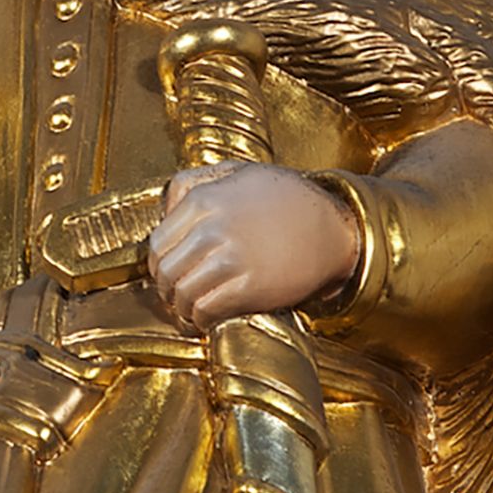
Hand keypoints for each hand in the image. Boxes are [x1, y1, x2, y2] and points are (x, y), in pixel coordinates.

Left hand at [147, 162, 362, 330]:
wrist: (334, 226)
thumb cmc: (288, 198)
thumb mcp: (239, 171)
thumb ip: (196, 181)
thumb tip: (166, 209)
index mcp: (205, 200)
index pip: (158, 242)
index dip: (157, 264)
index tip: (165, 273)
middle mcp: (212, 228)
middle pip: (166, 271)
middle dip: (166, 289)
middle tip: (174, 296)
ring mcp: (231, 258)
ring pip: (182, 293)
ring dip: (182, 308)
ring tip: (190, 311)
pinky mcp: (250, 287)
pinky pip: (207, 310)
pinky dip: (201, 320)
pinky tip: (208, 318)